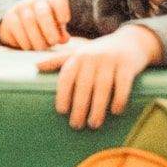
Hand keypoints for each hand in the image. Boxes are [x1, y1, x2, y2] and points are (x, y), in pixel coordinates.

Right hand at [0, 0, 69, 49]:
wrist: (19, 23)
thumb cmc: (43, 28)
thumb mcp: (54, 30)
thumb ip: (60, 34)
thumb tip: (64, 38)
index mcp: (52, 3)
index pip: (59, 1)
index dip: (63, 10)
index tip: (63, 21)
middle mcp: (37, 2)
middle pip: (43, 11)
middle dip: (49, 29)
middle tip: (53, 42)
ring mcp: (22, 7)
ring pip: (29, 20)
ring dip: (36, 37)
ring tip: (40, 48)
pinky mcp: (10, 16)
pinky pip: (16, 26)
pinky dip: (24, 39)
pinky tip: (28, 46)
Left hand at [37, 26, 161, 129]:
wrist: (131, 40)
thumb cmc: (99, 52)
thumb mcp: (78, 53)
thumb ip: (58, 60)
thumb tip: (35, 66)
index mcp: (78, 57)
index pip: (67, 77)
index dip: (63, 94)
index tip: (61, 111)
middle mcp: (92, 58)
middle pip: (84, 86)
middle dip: (79, 108)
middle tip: (76, 125)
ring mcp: (111, 61)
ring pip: (102, 89)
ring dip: (97, 109)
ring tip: (93, 124)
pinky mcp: (128, 65)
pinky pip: (122, 85)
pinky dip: (118, 100)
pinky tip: (115, 112)